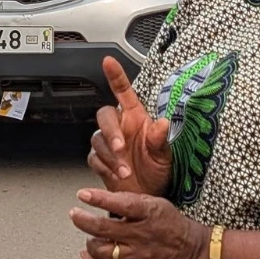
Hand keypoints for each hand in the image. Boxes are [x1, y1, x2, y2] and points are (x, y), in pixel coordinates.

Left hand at [70, 189, 209, 258]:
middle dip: (84, 221)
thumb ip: (131, 200)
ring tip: (87, 235)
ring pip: (103, 252)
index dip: (99, 198)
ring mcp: (137, 256)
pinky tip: (86, 255)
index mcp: (147, 214)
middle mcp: (141, 235)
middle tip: (74, 214)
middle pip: (104, 229)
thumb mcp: (156, 203)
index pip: (120, 204)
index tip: (82, 194)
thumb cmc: (171, 223)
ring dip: (89, 242)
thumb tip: (106, 198)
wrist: (190, 250)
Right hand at [88, 57, 171, 195]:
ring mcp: (109, 144)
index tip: (108, 61)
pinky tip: (116, 175)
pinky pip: (94, 158)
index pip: (123, 92)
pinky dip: (104, 167)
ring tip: (125, 171)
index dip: (116, 76)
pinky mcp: (100, 161)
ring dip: (110, 155)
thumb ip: (160, 140)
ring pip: (97, 139)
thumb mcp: (165, 156)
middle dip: (110, 131)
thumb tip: (162, 123)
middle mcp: (120, 127)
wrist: (146, 197)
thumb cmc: (157, 171)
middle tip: (120, 147)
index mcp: (136, 118)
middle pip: (104, 116)